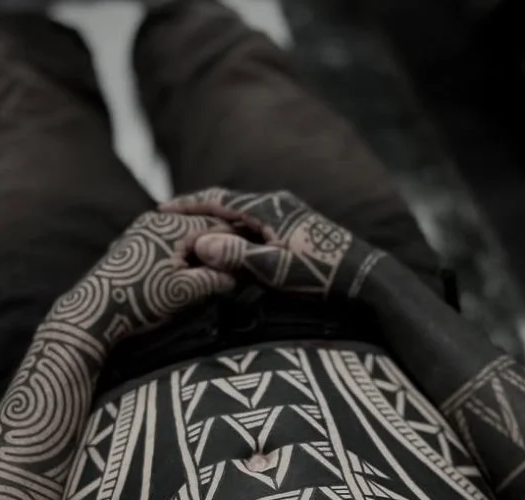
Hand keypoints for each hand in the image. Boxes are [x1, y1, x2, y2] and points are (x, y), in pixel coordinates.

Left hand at [48, 209, 236, 344]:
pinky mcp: (131, 244)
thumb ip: (214, 279)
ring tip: (212, 269)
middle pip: (199, 227)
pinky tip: (185, 270)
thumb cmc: (142, 300)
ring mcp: (141, 230)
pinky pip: (165, 241)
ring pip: (181, 234)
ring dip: (198, 249)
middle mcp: (158, 221)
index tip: (252, 257)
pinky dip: (180, 252)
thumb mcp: (186, 292)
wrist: (95, 310)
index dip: (238, 242)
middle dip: (218, 244)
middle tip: (236, 263)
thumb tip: (234, 276)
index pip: (219, 226)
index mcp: (176, 227)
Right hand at [159, 187, 384, 299]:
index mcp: (267, 208)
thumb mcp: (276, 269)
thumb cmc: (320, 274)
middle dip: (199, 209)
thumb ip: (238, 255)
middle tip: (171, 218)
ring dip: (218, 218)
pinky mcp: (297, 225)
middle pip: (228, 201)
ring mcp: (288, 212)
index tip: (160, 210)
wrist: (363, 274)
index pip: (218, 200)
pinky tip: (230, 239)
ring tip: (194, 229)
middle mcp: (277, 202)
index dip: (188, 206)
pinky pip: (256, 221)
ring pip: (243, 211)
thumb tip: (200, 244)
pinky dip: (236, 227)